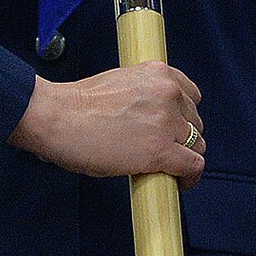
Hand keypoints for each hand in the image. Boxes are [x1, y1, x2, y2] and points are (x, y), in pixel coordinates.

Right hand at [9, 62, 206, 182]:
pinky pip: (192, 166)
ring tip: (166, 167)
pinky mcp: (160, 151)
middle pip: (195, 122)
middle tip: (162, 149)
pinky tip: (178, 182)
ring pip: (197, 145)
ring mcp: (166, 122)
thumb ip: (145, 95)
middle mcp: (169, 93)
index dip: (183, 116)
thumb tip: (153, 118)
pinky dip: (188, 177)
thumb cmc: (78, 104)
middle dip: (180, 137)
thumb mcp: (122, 83)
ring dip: (184, 156)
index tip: (174, 127)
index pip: (191, 96)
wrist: (58, 117)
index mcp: (159, 73)